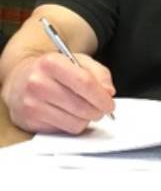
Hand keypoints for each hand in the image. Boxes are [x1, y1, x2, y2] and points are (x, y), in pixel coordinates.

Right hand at [1, 52, 115, 133]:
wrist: (20, 78)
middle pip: (80, 105)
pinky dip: (73, 124)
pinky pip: (63, 130)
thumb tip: (108, 92)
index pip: (84, 82)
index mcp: (51, 63)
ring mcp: (31, 104)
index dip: (101, 96)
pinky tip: (69, 114)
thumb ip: (99, 73)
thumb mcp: (78, 61)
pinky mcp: (29, 121)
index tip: (110, 104)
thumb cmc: (54, 70)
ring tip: (85, 111)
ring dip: (86, 119)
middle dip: (98, 111)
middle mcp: (38, 83)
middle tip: (102, 110)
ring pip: (73, 122)